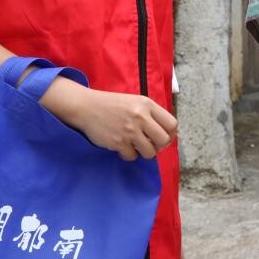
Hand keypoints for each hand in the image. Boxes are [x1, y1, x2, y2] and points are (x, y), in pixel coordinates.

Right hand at [42, 78, 177, 160]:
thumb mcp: (135, 102)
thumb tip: (167, 133)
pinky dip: (128, 154)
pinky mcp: (118, 142)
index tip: (163, 137)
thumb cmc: (112, 105)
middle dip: (159, 146)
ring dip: (144, 152)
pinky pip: (132, 156)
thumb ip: (151, 114)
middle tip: (150, 144)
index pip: (172, 124)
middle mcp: (141, 117)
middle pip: (164, 140)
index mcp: (147, 105)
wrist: (87, 107)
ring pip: (150, 152)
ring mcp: (130, 130)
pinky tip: (123, 146)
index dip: (170, 134)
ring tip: (135, 145)